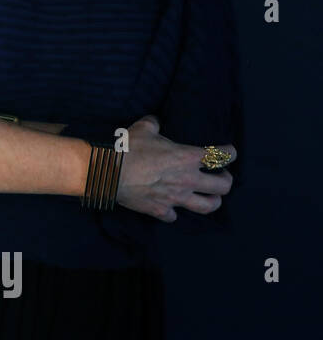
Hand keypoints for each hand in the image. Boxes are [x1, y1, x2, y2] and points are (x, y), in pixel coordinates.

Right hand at [115, 115, 236, 222]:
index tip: (229, 152)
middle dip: (226, 181)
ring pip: (208, 206)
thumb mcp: (143, 128)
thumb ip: (154, 124)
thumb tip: (155, 122)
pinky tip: (170, 207)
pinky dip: (173, 212)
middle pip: (224, 186)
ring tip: (209, 197)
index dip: (230, 153)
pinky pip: (174, 216)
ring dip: (212, 201)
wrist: (108, 172)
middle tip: (219, 176)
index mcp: (187, 157)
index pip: (222, 155)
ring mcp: (176, 198)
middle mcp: (187, 179)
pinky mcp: (160, 210)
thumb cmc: (128, 149)